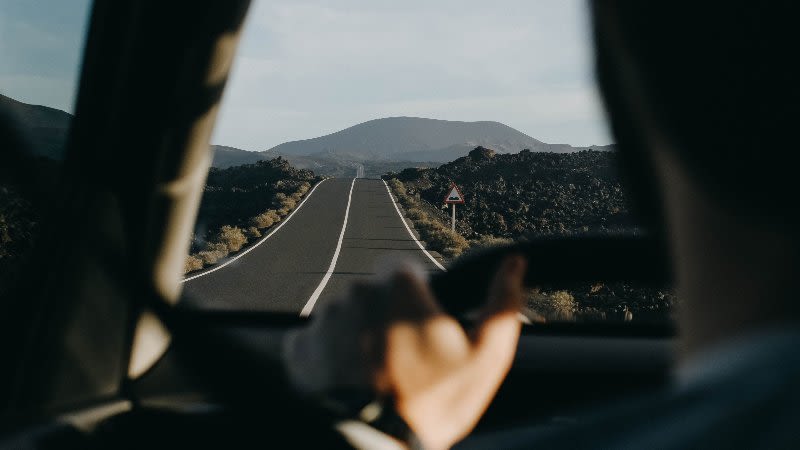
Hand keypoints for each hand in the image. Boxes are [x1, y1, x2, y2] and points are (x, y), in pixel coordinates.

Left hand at [282, 255, 526, 449]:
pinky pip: (318, 341)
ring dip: (359, 336)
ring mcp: (324, 320)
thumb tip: (515, 262)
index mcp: (398, 284)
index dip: (417, 298)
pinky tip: (349, 382)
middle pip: (375, 294)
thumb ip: (503, 303)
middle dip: (387, 317)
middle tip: (402, 359)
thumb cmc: (432, 404)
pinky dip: (330, 357)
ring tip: (375, 375)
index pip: (404, 271)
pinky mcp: (299, 347)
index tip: (423, 329)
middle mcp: (356, 292)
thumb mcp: (486, 359)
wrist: (374, 448)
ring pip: (346, 316)